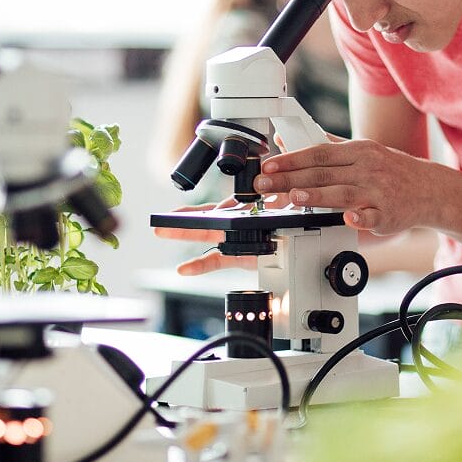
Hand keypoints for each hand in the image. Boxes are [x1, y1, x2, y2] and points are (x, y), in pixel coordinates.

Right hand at [154, 197, 284, 275]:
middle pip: (207, 217)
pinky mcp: (237, 255)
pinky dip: (199, 265)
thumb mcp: (285, 205)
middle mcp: (238, 220)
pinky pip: (215, 260)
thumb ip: (275, 197)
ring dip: (184, 234)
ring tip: (161, 232)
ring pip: (206, 235)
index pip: (228, 205)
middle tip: (162, 219)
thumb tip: (262, 193)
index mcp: (248, 206)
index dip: (219, 209)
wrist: (300, 241)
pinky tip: (183, 268)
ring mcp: (235, 238)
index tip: (216, 211)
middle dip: (184, 218)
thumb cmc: (293, 220)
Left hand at [253, 139, 432, 235]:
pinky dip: (360, 217)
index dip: (291, 159)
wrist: (430, 189)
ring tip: (294, 196)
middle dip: (290, 178)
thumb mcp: (363, 151)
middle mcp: (367, 169)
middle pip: (323, 173)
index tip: (269, 166)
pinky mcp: (388, 214)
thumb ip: (328, 147)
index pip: (318, 153)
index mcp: (358, 151)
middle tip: (265, 184)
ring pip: (343, 193)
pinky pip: (372, 216)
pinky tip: (348, 218)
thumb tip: (291, 140)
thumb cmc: (391, 171)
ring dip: (317, 195)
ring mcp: (378, 192)